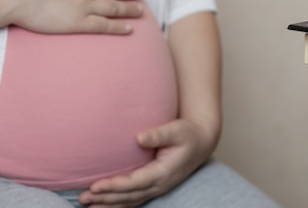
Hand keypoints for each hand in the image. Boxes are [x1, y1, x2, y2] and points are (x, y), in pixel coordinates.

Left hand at [79, 118, 218, 207]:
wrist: (201, 142)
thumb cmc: (188, 133)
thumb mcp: (177, 130)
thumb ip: (159, 134)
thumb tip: (139, 137)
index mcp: (164, 172)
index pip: (135, 183)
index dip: (114, 186)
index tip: (95, 185)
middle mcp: (160, 184)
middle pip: (129, 196)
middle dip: (105, 198)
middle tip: (83, 197)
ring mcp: (158, 188)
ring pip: (130, 201)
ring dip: (109, 204)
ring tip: (87, 205)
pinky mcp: (154, 187)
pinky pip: (133, 200)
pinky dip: (118, 204)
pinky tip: (103, 205)